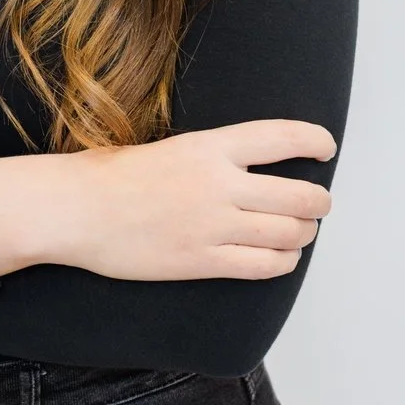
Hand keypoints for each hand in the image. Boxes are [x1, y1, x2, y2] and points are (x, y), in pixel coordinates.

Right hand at [56, 119, 335, 281]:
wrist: (78, 209)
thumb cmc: (115, 176)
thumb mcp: (172, 148)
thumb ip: (216, 158)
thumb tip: (259, 169)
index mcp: (209, 146)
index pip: (282, 138)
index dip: (315, 141)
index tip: (326, 147)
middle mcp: (218, 184)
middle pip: (300, 195)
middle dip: (318, 201)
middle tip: (318, 202)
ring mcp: (212, 225)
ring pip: (289, 232)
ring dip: (304, 232)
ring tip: (300, 229)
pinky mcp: (203, 261)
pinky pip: (264, 266)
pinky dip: (283, 261)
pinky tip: (280, 256)